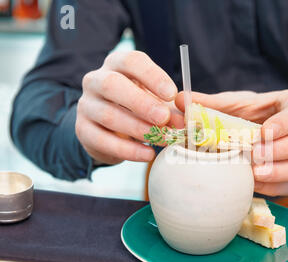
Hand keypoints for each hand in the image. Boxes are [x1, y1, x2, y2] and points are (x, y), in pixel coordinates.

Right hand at [76, 50, 183, 164]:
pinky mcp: (83, 129)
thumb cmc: (140, 108)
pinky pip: (103, 140)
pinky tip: (148, 154)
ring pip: (108, 114)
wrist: (112, 130)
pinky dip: (128, 150)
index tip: (172, 93)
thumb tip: (186, 120)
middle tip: (164, 118)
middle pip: (112, 85)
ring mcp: (86, 105)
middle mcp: (96, 80)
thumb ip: (172, 109)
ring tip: (162, 139)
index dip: (152, 76)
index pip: (131, 61)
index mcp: (117, 65)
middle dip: (141, 103)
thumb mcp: (157, 103)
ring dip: (138, 129)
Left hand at [175, 90, 287, 196]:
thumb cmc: (244, 116)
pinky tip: (254, 185)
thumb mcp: (229, 106)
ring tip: (254, 174)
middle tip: (256, 155)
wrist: (251, 135)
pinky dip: (276, 187)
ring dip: (281, 172)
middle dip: (284, 150)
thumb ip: (209, 103)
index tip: (266, 131)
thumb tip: (180, 99)